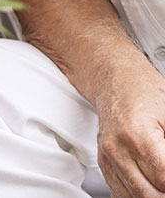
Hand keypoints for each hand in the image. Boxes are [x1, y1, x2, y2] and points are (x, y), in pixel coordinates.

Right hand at [94, 63, 164, 197]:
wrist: (113, 77)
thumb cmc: (144, 90)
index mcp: (137, 136)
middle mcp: (117, 150)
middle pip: (150, 196)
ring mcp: (107, 158)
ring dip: (154, 195)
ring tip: (162, 183)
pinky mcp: (104, 164)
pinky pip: (121, 195)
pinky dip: (139, 197)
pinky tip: (151, 188)